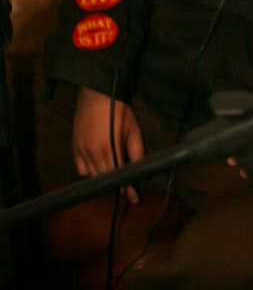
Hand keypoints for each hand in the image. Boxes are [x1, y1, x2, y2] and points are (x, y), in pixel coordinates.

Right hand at [72, 87, 144, 203]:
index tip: (133, 197)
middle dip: (116, 183)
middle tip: (126, 185)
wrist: (98, 93)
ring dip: (103, 177)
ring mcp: (81, 149)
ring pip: (92, 175)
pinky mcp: (75, 146)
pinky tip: (99, 164)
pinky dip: (90, 170)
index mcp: (108, 147)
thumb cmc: (119, 110)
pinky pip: (81, 168)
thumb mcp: (133, 131)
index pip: (118, 176)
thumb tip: (141, 172)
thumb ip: (137, 153)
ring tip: (113, 171)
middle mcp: (92, 151)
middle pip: (104, 178)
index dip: (127, 188)